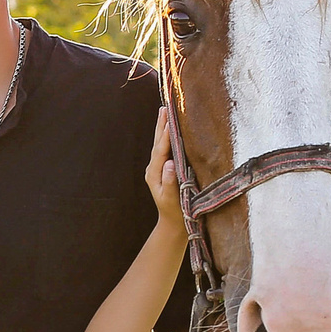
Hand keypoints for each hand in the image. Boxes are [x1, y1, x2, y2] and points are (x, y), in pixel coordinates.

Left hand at [144, 108, 184, 226]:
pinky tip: (171, 129)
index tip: (170, 119)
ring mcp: (157, 169)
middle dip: (161, 125)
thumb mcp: (173, 199)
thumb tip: (169, 162)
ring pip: (160, 144)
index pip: (160, 150)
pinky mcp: (163, 169)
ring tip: (166, 111)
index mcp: (154, 174)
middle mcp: (153, 169)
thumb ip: (170, 182)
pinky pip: (165, 149)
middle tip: (165, 107)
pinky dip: (167, 137)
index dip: (166, 134)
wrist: (173, 224)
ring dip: (163, 128)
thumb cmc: (176, 213)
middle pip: (157, 143)